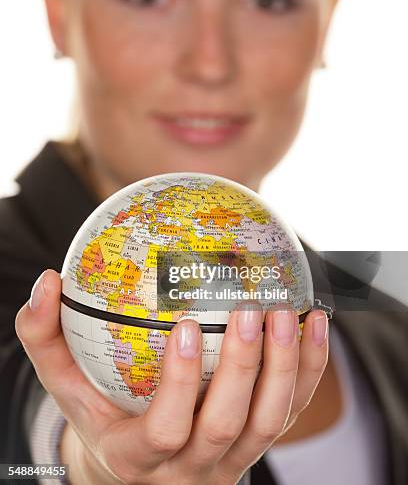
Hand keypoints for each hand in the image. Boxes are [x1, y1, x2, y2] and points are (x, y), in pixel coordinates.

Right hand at [15, 269, 328, 484]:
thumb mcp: (64, 385)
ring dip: (284, 367)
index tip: (187, 326)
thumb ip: (45, 337)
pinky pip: (291, 411)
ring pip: (269, 423)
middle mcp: (190, 467)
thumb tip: (47, 281)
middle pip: (227, 426)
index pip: (166, 430)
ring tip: (288, 313)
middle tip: (251, 309)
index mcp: (139, 455)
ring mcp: (229, 460)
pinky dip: (308, 368)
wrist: (136, 470)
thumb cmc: (98, 416)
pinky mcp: (256, 445)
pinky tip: (314, 322)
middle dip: (245, 368)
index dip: (180, 383)